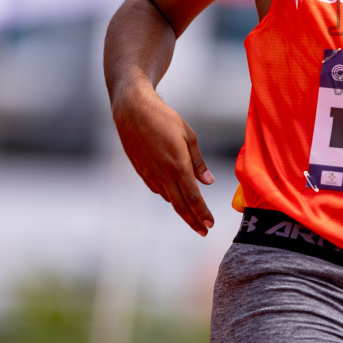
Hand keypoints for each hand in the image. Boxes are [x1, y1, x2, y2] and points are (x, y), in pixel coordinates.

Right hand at [113, 82, 214, 235]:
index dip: (202, 213)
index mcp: (177, 165)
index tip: (210, 224)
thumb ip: (198, 162)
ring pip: (169, 198)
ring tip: (193, 214)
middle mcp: (163, 174)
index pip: (192, 197)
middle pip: (180, 205)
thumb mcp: (188, 136)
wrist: (133, 112)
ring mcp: (150, 175)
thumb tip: (208, 182)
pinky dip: (169, 194)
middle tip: (204, 231)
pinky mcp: (141, 172)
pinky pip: (158, 189)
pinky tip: (175, 194)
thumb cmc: (164, 119)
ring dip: (181, 208)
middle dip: (193, 221)